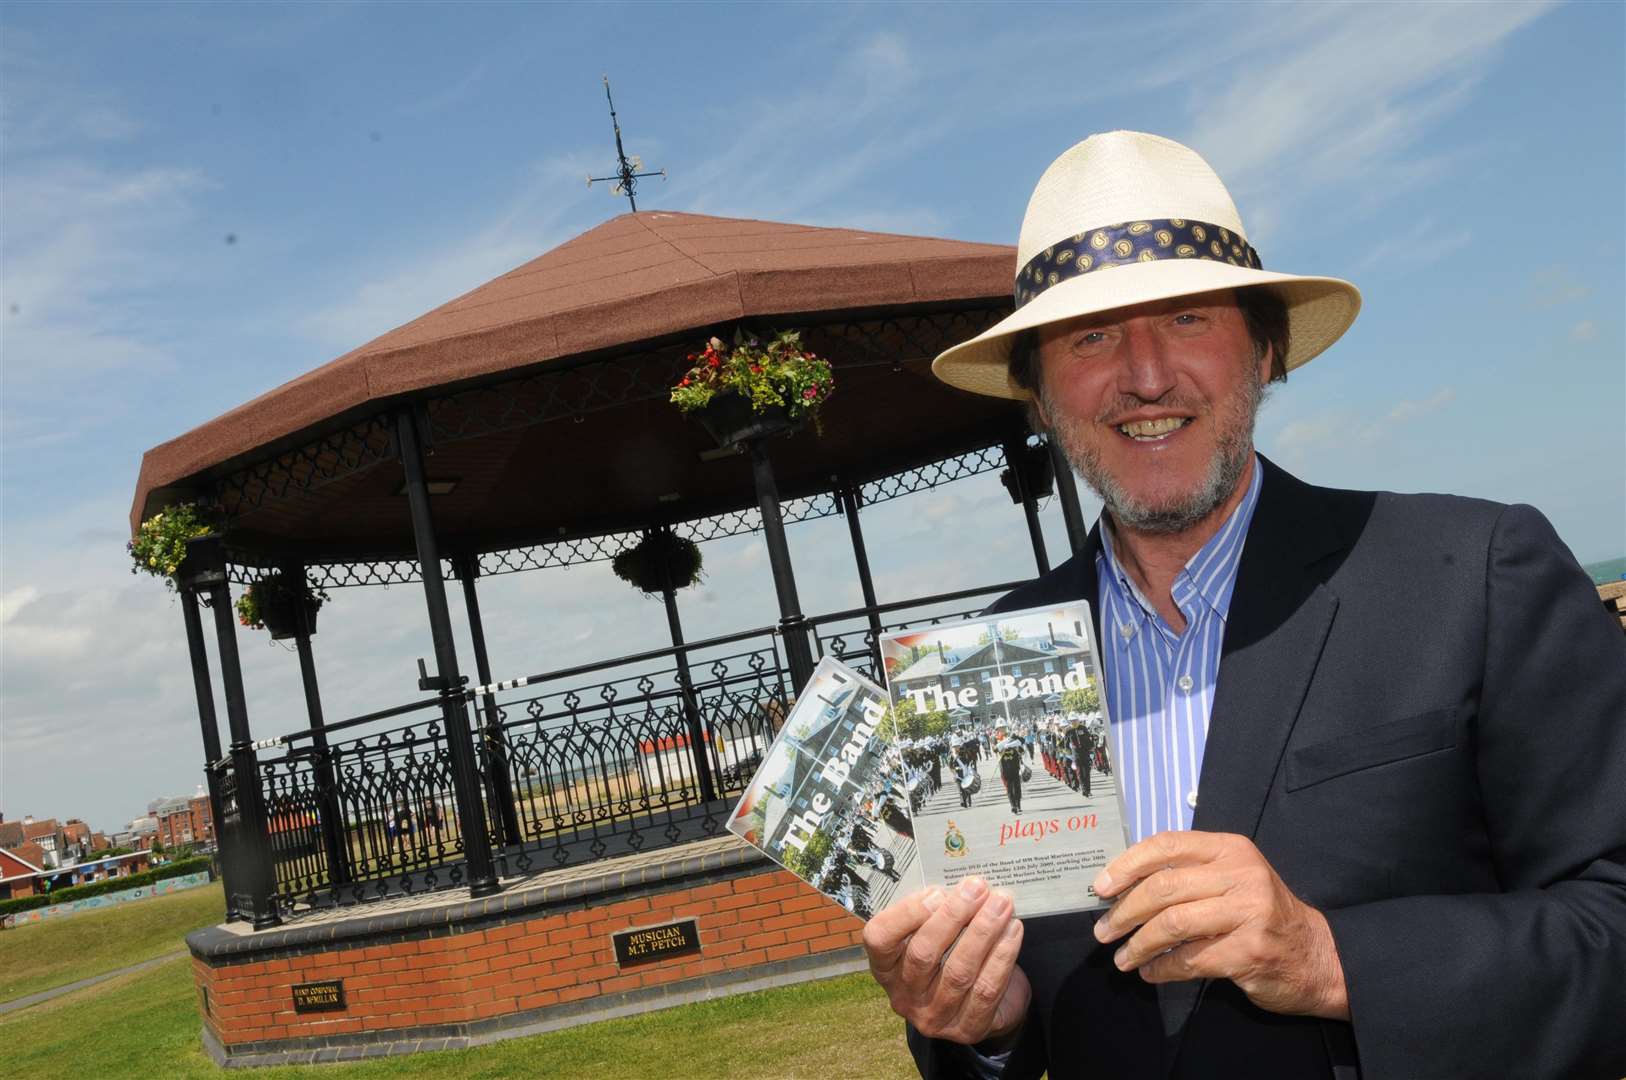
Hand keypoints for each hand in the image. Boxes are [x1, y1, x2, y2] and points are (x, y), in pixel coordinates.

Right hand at [861, 876, 1030, 1044]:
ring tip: (1002, 904)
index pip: (880, 939)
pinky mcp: (968, 1029)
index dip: (907, 914)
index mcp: (886, 965)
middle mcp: (904, 995)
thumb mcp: (932, 932)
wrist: (981, 1003)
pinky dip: (1002, 957)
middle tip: (977, 888)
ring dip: (983, 932)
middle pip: (923, 954)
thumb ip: (935, 911)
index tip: (937, 891)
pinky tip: (1013, 931)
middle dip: (953, 916)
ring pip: (958, 972)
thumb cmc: (951, 954)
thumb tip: (962, 885)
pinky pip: (986, 990)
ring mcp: (934, 1016)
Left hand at [1091, 831, 1348, 1019]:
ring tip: (1122, 958)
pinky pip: (1190, 960)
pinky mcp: (1249, 951)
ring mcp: (1248, 913)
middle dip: (1125, 911)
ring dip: (1139, 943)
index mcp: (1231, 849)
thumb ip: (1188, 875)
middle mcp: (1241, 875)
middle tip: (1103, 931)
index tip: (1100, 887)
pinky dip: (1162, 968)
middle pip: (1164, 887)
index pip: (1167, 845)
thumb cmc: (1262, 914)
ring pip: (1173, 924)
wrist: (1318, 956)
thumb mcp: (1232, 880)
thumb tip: (1122, 886)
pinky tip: (1150, 972)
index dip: (1127, 865)